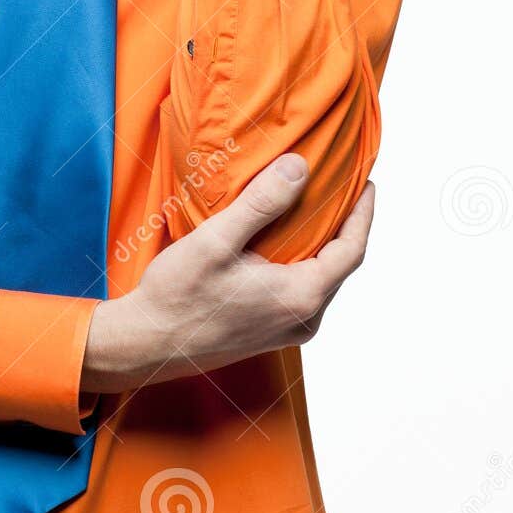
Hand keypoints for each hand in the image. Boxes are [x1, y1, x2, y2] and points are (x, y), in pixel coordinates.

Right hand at [82, 155, 373, 393]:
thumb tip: (299, 167)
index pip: (351, 250)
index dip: (363, 214)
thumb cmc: (176, 297)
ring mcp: (289, 330)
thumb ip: (261, 204)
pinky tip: (284, 241)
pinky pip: (302, 291)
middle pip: (341, 265)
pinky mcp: (271, 333)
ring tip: (315, 208)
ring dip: (323, 245)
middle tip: (341, 188)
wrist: (146, 345)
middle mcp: (304, 319)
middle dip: (346, 226)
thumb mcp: (216, 241)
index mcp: (300, 297)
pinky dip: (303, 262)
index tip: (366, 183)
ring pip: (321, 279)